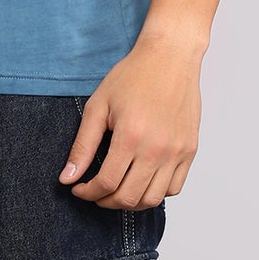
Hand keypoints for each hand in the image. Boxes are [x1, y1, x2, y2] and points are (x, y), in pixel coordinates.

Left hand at [59, 32, 203, 208]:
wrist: (171, 57)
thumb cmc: (134, 76)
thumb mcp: (98, 106)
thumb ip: (83, 145)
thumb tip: (68, 178)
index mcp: (131, 136)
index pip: (106, 184)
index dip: (87, 193)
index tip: (78, 189)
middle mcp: (157, 148)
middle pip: (129, 198)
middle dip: (105, 202)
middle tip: (95, 193)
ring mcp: (177, 151)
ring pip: (153, 199)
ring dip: (130, 202)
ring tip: (117, 190)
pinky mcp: (190, 150)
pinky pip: (174, 188)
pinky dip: (156, 193)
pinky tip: (141, 180)